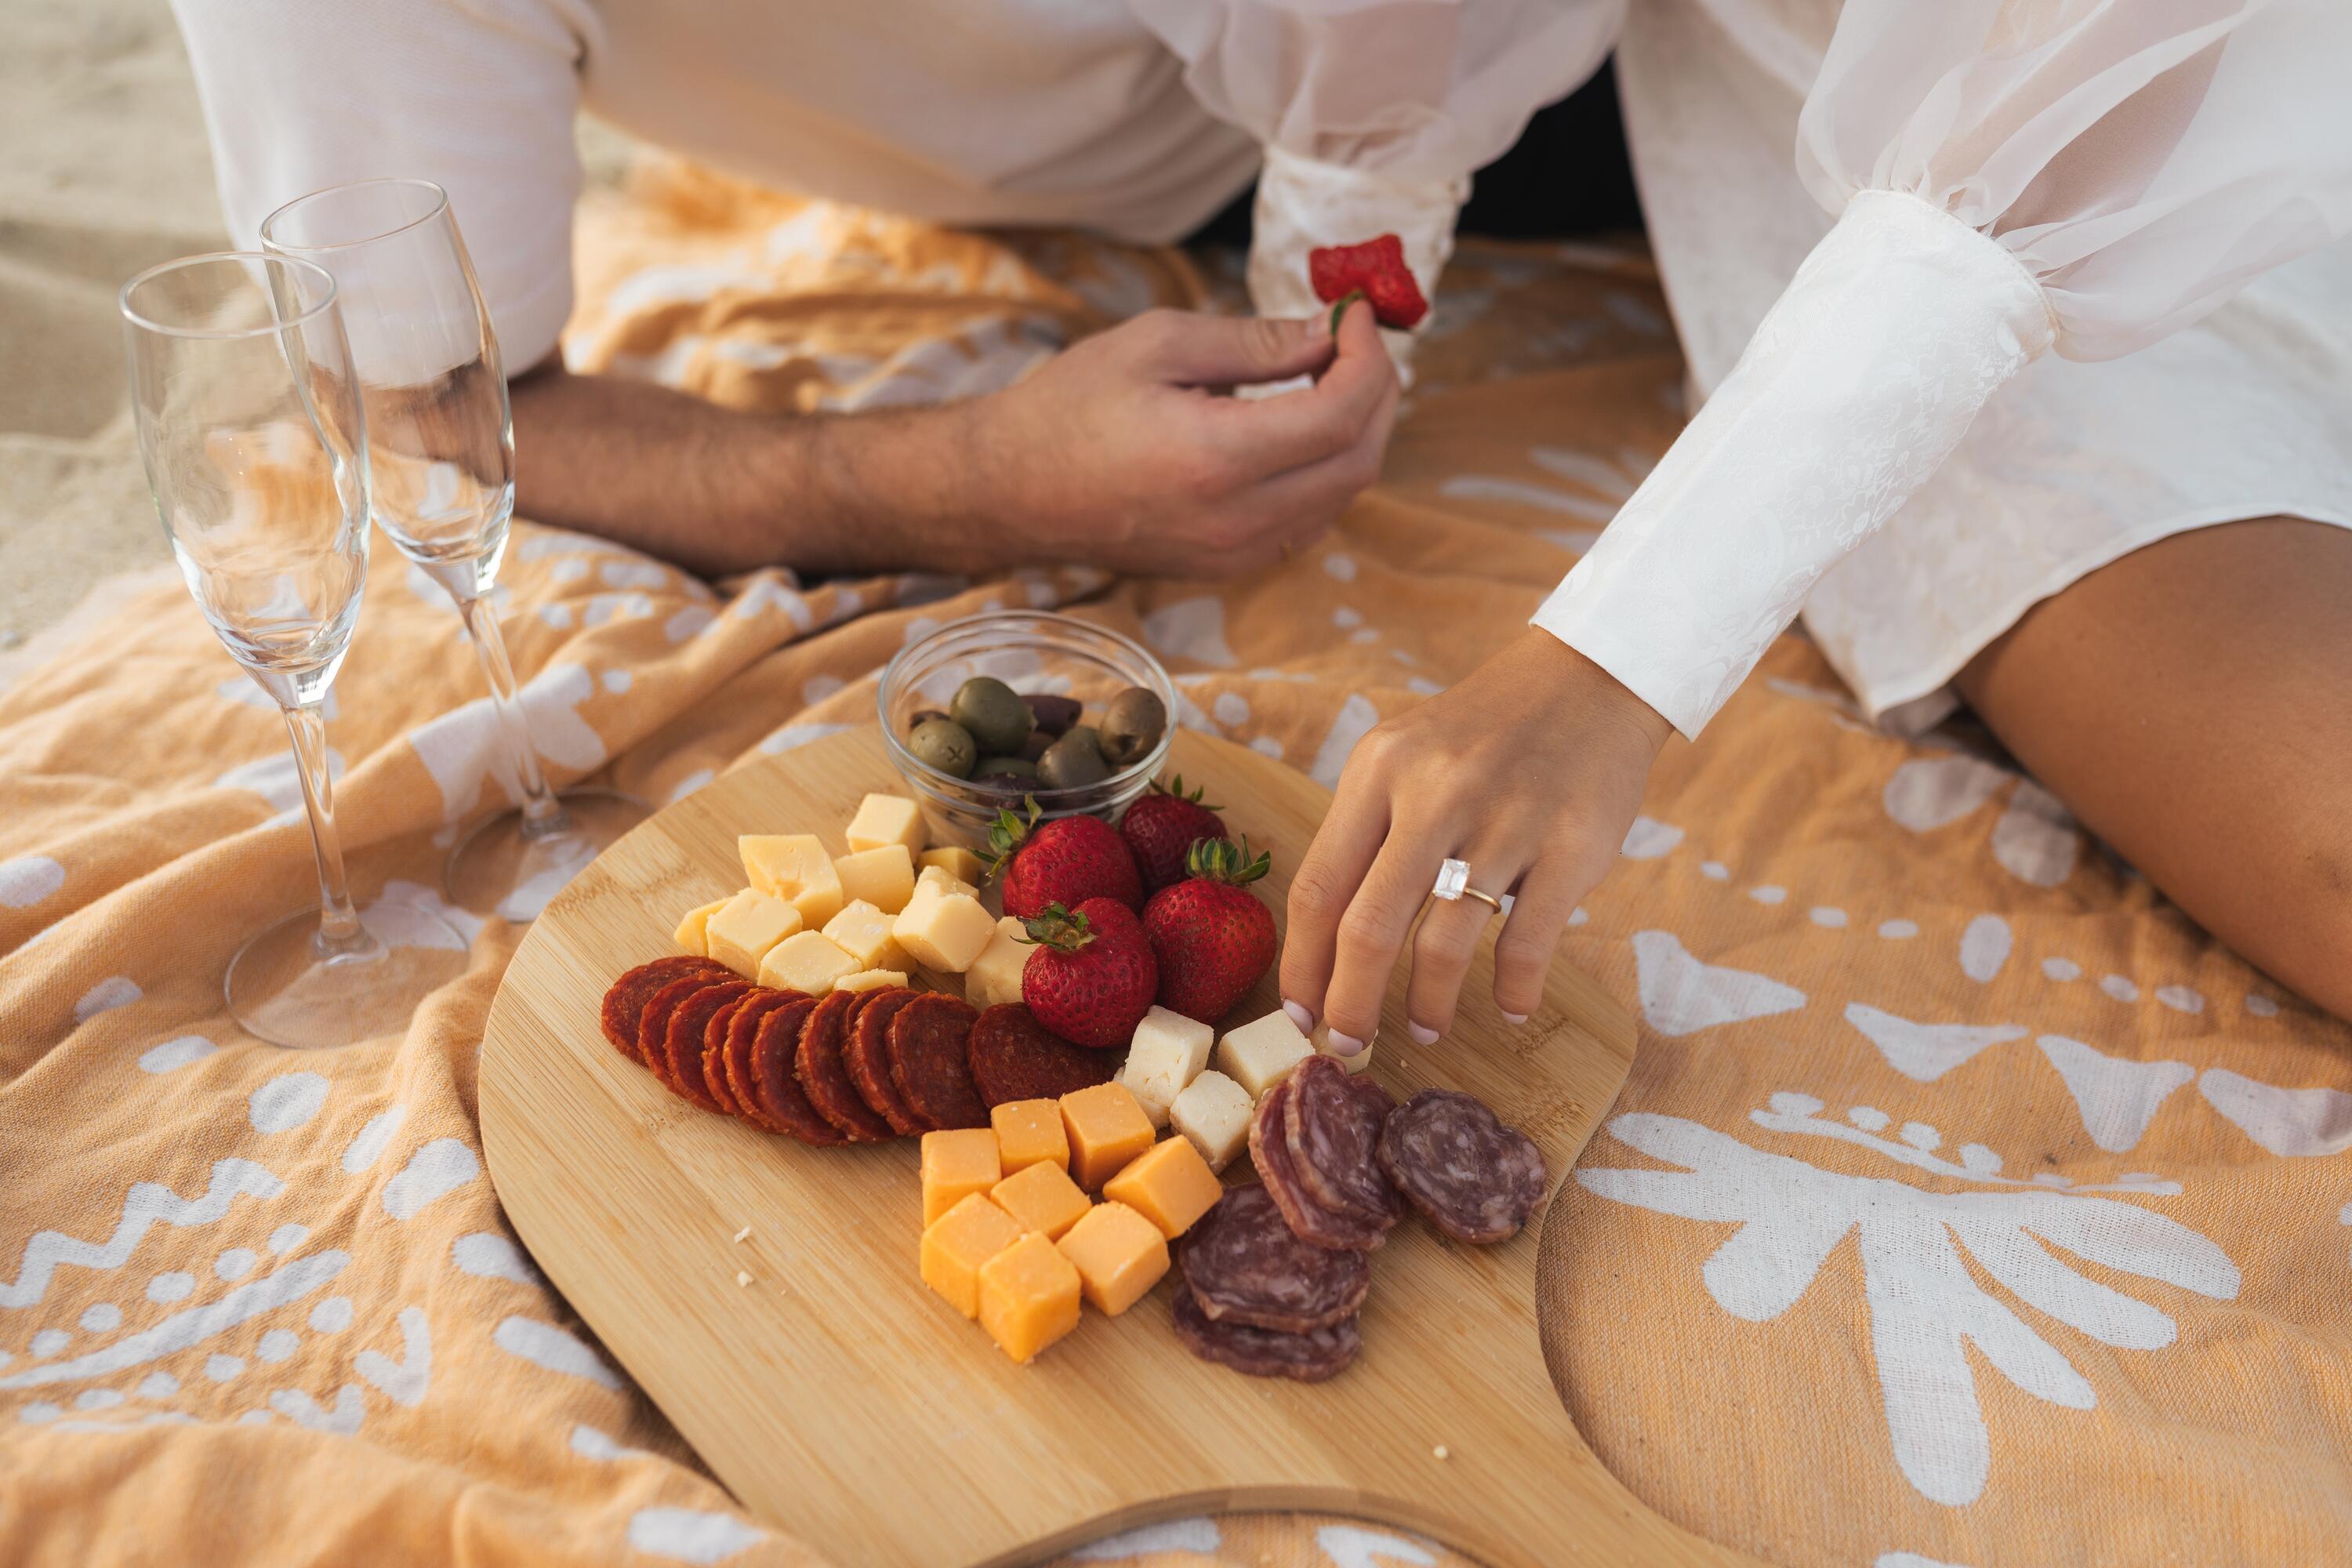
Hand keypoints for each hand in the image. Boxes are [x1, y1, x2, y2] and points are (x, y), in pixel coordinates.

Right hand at [961, 302, 1397, 576]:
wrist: (1010, 490)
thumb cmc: (1070, 405)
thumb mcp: (1159, 345)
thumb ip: (1255, 342)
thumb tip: (1329, 334)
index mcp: (1217, 460)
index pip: (1341, 415)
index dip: (1369, 359)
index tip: (1358, 316)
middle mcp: (1236, 521)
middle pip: (1358, 462)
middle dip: (1377, 394)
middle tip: (1358, 343)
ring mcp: (1233, 554)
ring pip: (1341, 496)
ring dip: (1355, 433)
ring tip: (1332, 376)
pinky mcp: (1226, 567)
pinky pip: (1308, 520)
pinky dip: (1325, 471)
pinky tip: (1300, 428)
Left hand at [1279, 629, 1672, 1051]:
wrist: (1588, 681)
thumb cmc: (1482, 734)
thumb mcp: (1406, 756)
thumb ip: (1366, 831)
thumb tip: (1326, 944)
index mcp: (1378, 770)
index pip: (1318, 886)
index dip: (1302, 964)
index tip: (1298, 1012)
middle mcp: (1435, 791)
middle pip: (1368, 926)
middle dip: (1349, 1003)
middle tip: (1347, 1044)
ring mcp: (1506, 818)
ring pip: (1444, 943)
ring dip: (1428, 1004)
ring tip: (1423, 1028)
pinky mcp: (1572, 844)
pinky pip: (1528, 941)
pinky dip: (1515, 988)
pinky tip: (1511, 1007)